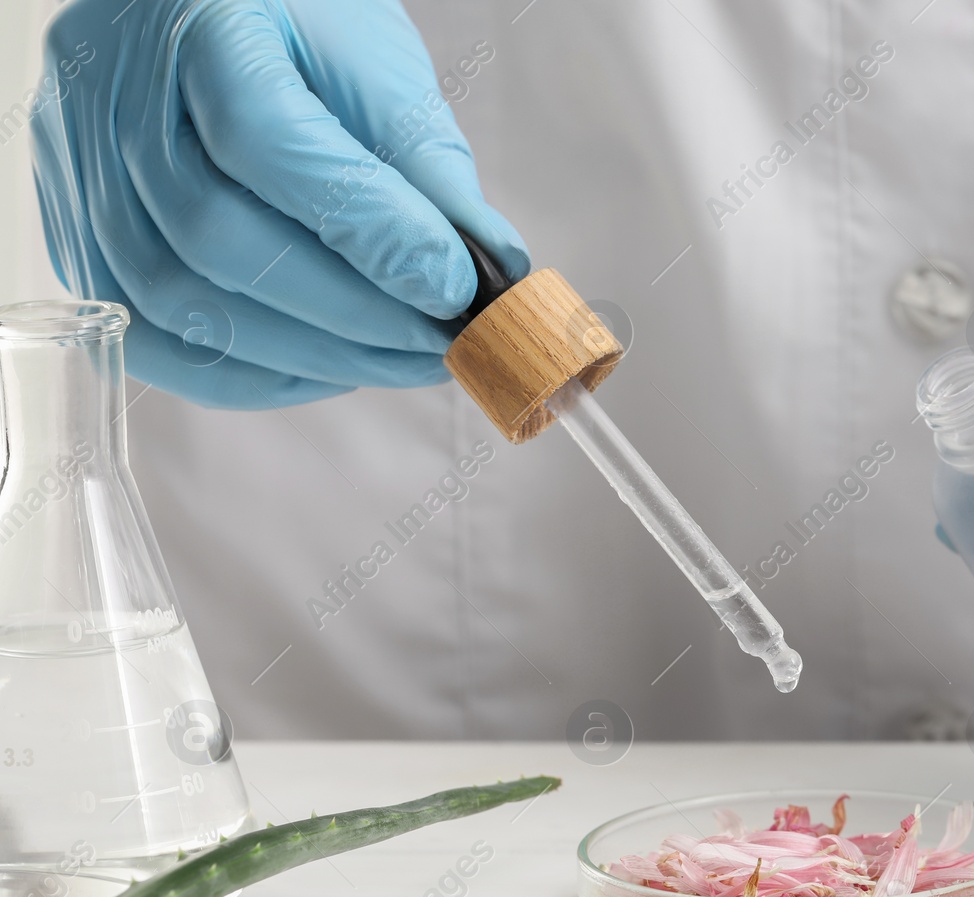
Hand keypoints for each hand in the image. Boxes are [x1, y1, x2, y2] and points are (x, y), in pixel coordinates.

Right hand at [31, 0, 528, 407]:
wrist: (204, 13)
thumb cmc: (299, 27)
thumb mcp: (375, 65)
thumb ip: (425, 168)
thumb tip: (487, 276)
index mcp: (195, 24)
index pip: (267, 143)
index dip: (369, 230)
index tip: (456, 289)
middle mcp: (110, 100)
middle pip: (215, 239)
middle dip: (351, 314)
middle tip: (445, 346)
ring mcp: (79, 175)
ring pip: (177, 304)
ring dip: (311, 357)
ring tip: (405, 362)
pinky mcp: (78, 241)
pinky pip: (151, 342)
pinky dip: (250, 375)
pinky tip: (330, 369)